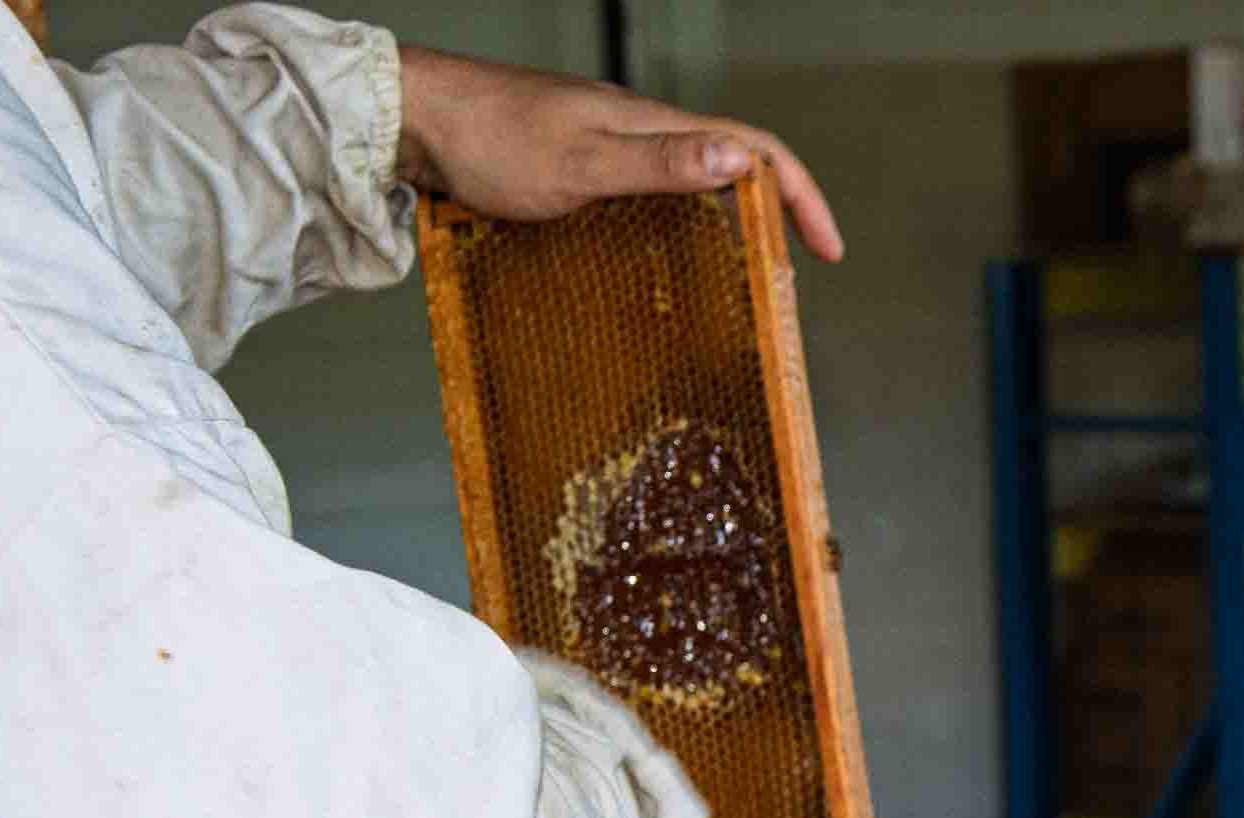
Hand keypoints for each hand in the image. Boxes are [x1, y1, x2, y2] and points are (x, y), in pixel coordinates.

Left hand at [393, 46, 842, 260]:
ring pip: (693, 178)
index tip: (827, 251)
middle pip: (734, 163)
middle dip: (777, 212)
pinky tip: (665, 256)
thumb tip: (742, 163)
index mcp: (654, 124)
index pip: (756, 151)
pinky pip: (651, 191)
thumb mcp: (584, 163)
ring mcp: (608, 144)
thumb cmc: (491, 141)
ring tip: (744, 273)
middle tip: (794, 271)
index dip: (801, 198)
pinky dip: (680, 222)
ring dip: (731, 220)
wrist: (416, 118)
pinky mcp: (578, 162)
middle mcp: (640, 129)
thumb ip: (664, 165)